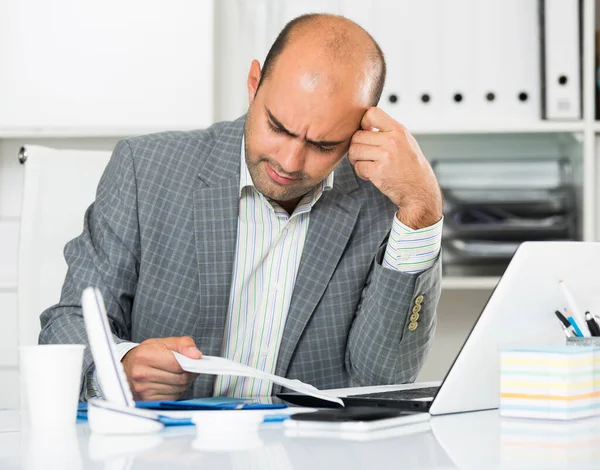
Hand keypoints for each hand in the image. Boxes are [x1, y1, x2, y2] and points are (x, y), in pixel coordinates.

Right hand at [121, 336, 201, 400]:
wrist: (128, 368)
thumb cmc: (147, 354)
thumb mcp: (163, 342)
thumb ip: (183, 344)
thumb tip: (196, 355)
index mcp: (145, 356)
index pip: (177, 364)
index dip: (190, 363)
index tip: (195, 361)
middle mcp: (141, 374)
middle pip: (180, 378)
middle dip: (190, 372)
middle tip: (190, 366)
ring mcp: (143, 389)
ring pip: (179, 389)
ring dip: (185, 382)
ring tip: (179, 373)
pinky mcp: (148, 400)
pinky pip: (173, 397)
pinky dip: (177, 390)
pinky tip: (171, 382)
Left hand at [348, 107, 442, 228]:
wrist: (419, 189)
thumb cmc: (410, 165)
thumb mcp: (405, 141)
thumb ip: (387, 130)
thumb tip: (364, 125)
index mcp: (398, 130)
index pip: (372, 113)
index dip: (363, 123)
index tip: (367, 133)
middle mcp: (392, 141)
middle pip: (357, 136)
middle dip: (357, 146)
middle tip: (364, 155)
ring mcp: (385, 156)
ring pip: (354, 151)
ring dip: (356, 159)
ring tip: (366, 163)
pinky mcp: (378, 171)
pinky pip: (358, 166)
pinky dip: (360, 172)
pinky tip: (370, 174)